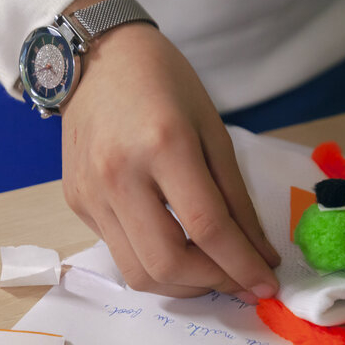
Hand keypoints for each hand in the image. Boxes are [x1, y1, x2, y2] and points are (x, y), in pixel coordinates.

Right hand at [60, 0, 279, 301]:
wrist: (98, 58)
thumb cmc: (165, 84)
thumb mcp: (214, 131)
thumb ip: (237, 199)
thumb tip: (259, 256)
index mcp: (163, 146)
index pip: (207, 227)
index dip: (243, 265)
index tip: (267, 286)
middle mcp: (119, 176)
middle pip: (167, 264)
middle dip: (211, 284)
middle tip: (238, 280)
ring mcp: (91, 194)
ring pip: (138, 273)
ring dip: (182, 285)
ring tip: (209, 269)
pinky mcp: (77, 204)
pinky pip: (120, 252)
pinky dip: (154, 260)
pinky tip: (174, 242)